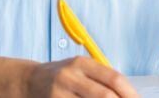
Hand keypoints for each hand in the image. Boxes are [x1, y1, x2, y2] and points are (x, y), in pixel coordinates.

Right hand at [23, 56, 137, 97]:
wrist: (28, 81)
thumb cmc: (60, 77)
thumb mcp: (79, 70)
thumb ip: (100, 79)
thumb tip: (129, 96)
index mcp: (81, 63)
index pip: (113, 78)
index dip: (130, 93)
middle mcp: (70, 76)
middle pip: (104, 95)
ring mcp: (59, 93)